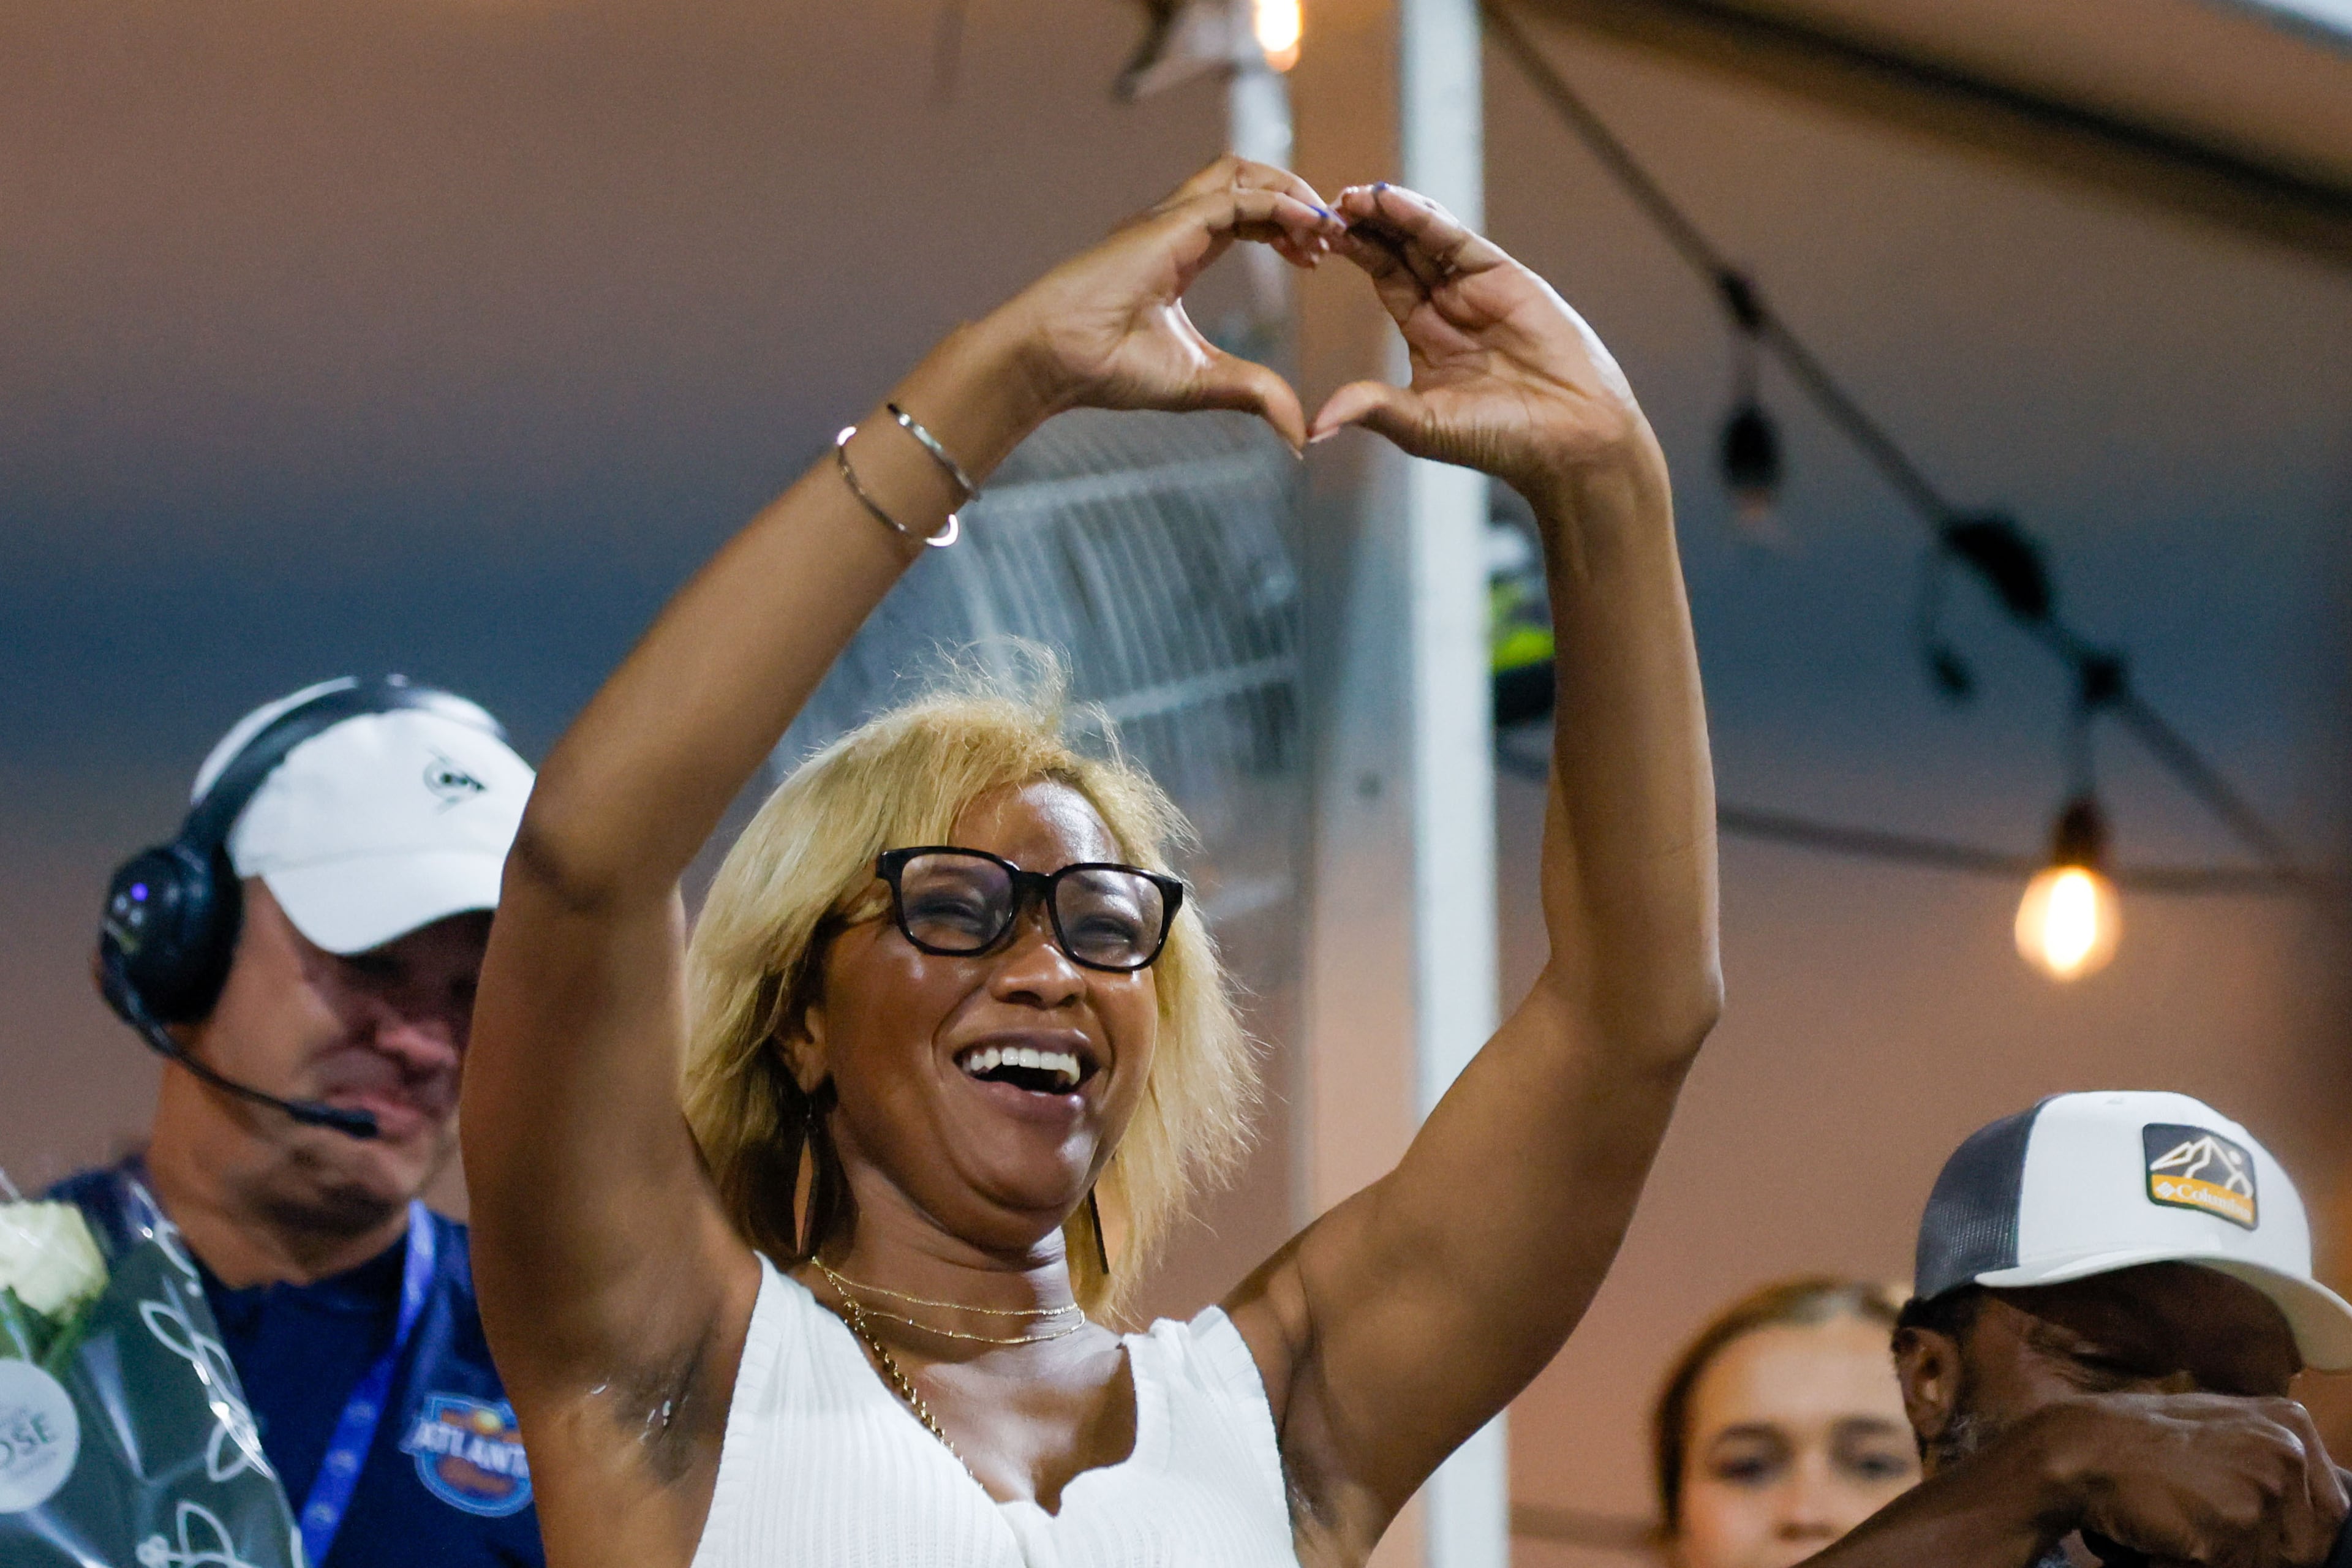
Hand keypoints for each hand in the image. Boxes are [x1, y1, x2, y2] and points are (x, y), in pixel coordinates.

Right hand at [988, 156, 1342, 450]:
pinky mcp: (1168, 223)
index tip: (1319, 258)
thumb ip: (1254, 395)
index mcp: (1181, 254)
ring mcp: (1169, 219)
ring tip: (1324, 227)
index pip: (1245, 217)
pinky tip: (1308, 228)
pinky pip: (1235, 196)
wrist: (1057, 361)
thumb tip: (1300, 437)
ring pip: (1240, 173)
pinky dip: (1277, 203)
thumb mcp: (1203, 382)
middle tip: (1333, 238)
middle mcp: (1175, 227)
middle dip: (1296, 201)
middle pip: (1247, 182)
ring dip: (1289, 191)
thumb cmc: (1111, 370)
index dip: (1287, 227)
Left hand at [1310, 182, 1650, 495]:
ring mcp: (1477, 288)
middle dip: (1365, 226)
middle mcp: (1450, 304)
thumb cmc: (1500, 439)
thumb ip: (1373, 409)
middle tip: (1324, 205)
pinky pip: (1456, 241)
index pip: (1385, 279)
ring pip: (1424, 238)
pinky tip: (1391, 202)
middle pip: (1399, 250)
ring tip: (1351, 198)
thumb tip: (1314, 428)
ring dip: (1388, 215)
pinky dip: (1424, 219)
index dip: (1354, 254)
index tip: (1316, 236)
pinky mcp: (1504, 276)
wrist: (1569, 438)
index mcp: (1426, 334)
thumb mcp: (1423, 425)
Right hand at [2030, 1393, 2347, 1567]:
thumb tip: (2322, 1512)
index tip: (2241, 1525)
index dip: (2288, 1533)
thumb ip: (2274, 1456)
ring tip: (2184, 1523)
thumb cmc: (2144, 1442)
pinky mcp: (2232, 1527)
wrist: (2080, 1449)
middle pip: (2306, 1545)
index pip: (2331, 1513)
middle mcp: (2287, 1451)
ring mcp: (2262, 1488)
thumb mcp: (2224, 1428)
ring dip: (2226, 1559)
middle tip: (2204, 1521)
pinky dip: (2197, 1564)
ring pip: (2270, 1564)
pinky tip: (2170, 1535)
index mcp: (2291, 1423)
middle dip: (2258, 1550)